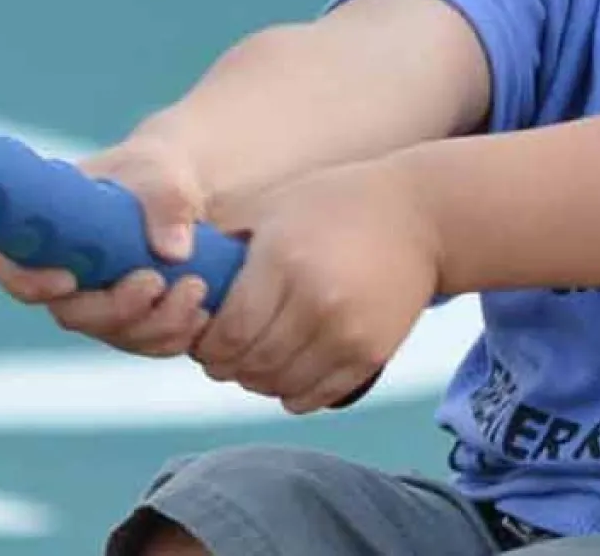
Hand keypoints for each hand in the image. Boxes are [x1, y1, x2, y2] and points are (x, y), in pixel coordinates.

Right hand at [0, 119, 213, 356]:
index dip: (30, 282)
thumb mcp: (163, 173)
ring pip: (116, 334)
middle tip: (156, 280)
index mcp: (57, 230)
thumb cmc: (159, 172)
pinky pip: (149, 344)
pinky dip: (176, 335)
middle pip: (73, 313)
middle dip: (117, 308)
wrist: (191, 189)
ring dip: (157, 324)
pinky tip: (203, 311)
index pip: (14, 266)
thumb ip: (166, 203)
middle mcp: (71, 272)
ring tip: (197, 288)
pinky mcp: (138, 320)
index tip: (69, 278)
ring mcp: (103, 301)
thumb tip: (172, 252)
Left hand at [192, 156, 438, 414]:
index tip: (202, 334)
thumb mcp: (275, 209)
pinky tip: (287, 365)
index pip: (229, 332)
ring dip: (257, 380)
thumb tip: (178, 286)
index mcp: (284, 260)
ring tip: (254, 358)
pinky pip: (317, 395)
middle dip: (226, 365)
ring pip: (280, 387)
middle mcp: (316, 301)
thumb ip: (229, 250)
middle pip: (251, 364)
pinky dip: (293, 391)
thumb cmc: (336, 204)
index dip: (207, 344)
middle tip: (221, 352)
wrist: (420, 216)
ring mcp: (348, 332)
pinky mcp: (372, 353)